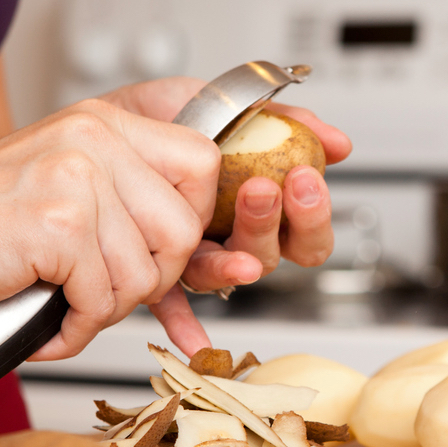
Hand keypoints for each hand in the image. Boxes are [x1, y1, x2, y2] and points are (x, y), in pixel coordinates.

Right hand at [0, 97, 220, 359]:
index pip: (201, 163)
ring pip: (145, 274)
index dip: (193, 218)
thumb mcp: (65, 185)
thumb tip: (195, 238)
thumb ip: (128, 196)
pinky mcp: (56, 225)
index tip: (160, 248)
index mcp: (104, 124)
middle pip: (184, 228)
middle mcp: (94, 139)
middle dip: (155, 278)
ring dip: (108, 308)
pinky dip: (76, 328)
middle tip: (108, 288)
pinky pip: (102, 300)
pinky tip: (48, 321)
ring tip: (67, 302)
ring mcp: (75, 178)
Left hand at [104, 79, 352, 355]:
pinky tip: (194, 341)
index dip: (313, 215)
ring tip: (223, 224)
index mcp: (260, 210)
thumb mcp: (231, 105)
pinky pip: (172, 305)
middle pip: (273, 256)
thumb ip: (286, 121)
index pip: (305, 234)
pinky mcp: (160, 270)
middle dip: (274, 225)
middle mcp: (234, 241)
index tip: (305, 178)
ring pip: (227, 274)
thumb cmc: (173, 120)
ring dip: (235, 260)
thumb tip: (337, 143)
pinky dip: (184, 325)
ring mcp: (198, 258)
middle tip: (266, 188)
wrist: (111, 122)